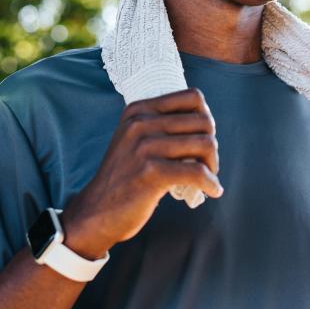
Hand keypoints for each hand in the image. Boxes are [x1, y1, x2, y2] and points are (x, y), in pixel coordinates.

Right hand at [61, 88, 221, 258]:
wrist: (96, 210)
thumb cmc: (125, 176)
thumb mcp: (135, 139)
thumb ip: (161, 125)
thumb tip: (207, 121)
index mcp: (139, 110)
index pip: (192, 97)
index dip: (206, 118)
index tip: (203, 138)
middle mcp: (141, 123)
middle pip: (203, 121)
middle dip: (211, 145)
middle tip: (207, 164)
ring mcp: (145, 147)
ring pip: (205, 144)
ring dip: (213, 165)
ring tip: (208, 178)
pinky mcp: (152, 172)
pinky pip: (198, 172)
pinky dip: (211, 183)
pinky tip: (212, 191)